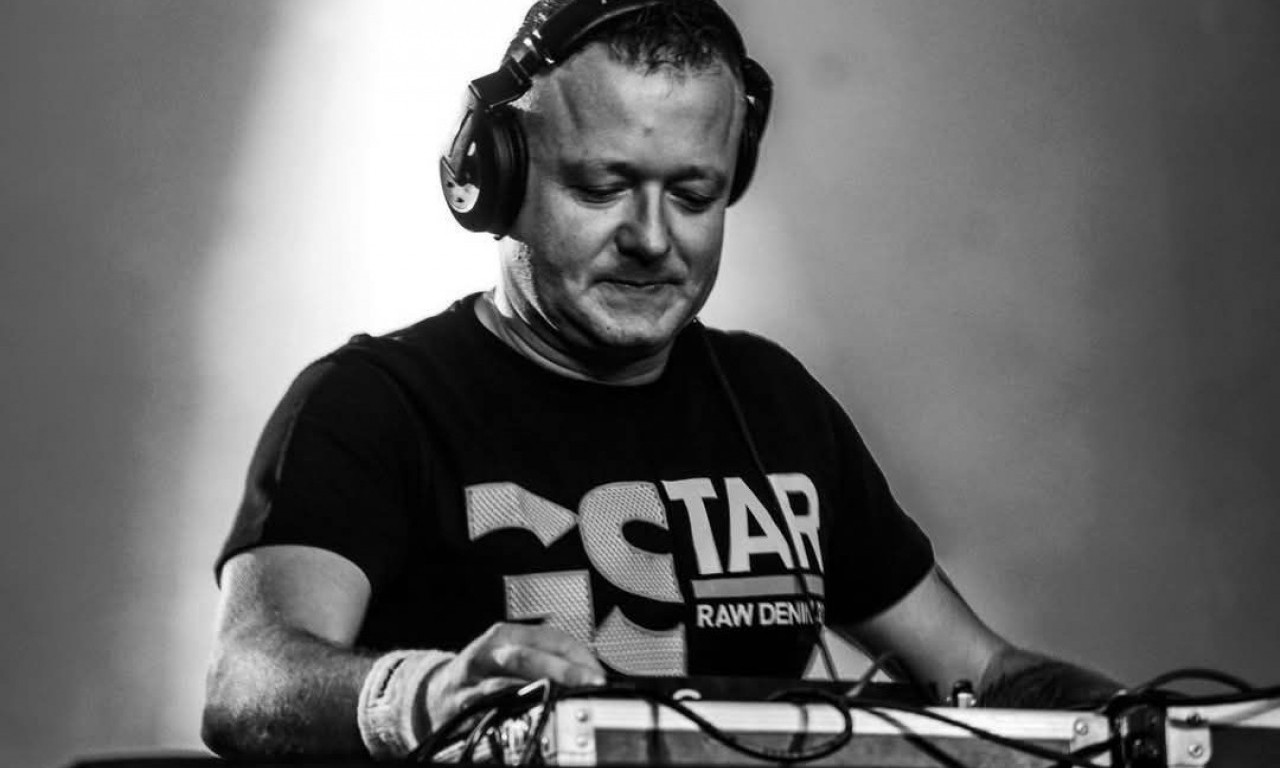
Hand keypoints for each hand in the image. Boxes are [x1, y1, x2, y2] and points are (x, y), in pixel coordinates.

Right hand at [423, 623, 605, 733]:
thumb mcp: (511, 656)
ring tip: (565, 698)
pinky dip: (510, 708)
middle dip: (563, 670)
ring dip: (539, 690)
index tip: (598, 673)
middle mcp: (489, 652)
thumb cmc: (481, 673)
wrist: (432, 693)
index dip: (579, 654)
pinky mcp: (463, 705)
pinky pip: (489, 706)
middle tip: (591, 682)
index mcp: (506, 635)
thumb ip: (547, 661)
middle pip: (529, 655)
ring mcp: (474, 679)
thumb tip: (590, 674)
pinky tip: (529, 712)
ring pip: (507, 681)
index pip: (550, 637)